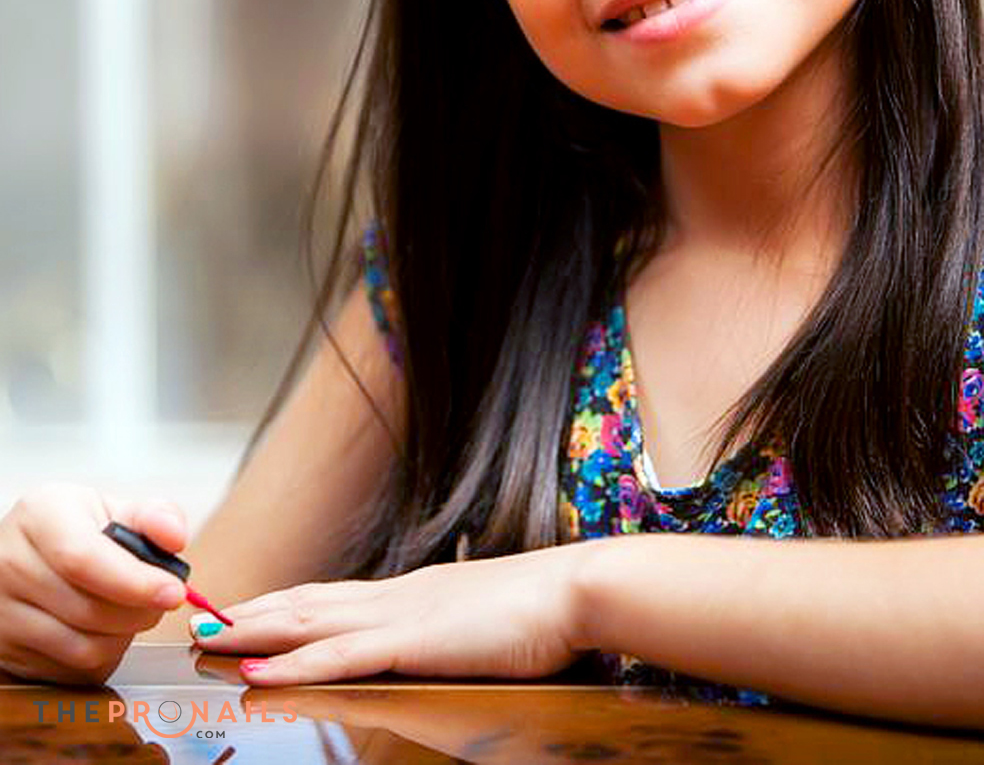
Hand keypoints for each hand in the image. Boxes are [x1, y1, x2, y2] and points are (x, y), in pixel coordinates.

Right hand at [0, 483, 187, 683]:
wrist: (31, 552)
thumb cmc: (76, 529)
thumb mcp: (114, 508)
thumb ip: (155, 517)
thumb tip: (174, 536)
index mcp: (41, 516)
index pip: (85, 560)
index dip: (135, 582)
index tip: (173, 592)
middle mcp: (11, 563)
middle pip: (88, 610)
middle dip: (140, 611)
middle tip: (161, 600)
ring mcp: (3, 611)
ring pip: (81, 648)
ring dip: (124, 637)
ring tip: (133, 611)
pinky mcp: (6, 650)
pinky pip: (70, 671)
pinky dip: (102, 657)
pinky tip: (107, 630)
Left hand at [191, 544, 586, 684]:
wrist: (571, 591)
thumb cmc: (534, 611)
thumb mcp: (474, 620)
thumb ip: (442, 629)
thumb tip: (427, 640)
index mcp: (407, 594)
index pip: (327, 595)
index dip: (280, 601)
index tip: (240, 607)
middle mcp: (391, 596)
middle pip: (303, 601)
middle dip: (248, 611)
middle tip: (196, 617)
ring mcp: (398, 616)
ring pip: (307, 620)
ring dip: (252, 629)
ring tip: (205, 636)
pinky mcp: (411, 642)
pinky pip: (339, 655)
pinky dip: (293, 660)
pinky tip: (258, 667)